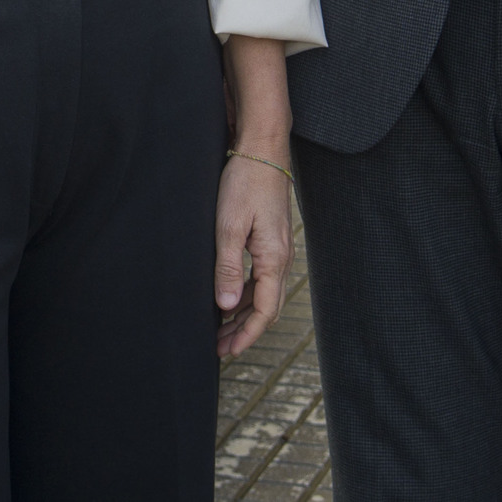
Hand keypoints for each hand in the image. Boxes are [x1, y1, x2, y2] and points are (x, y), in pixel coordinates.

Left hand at [214, 151, 293, 357]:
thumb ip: (227, 268)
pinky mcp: (272, 238)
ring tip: (220, 326)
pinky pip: (262, 276)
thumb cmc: (245, 184)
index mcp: (273, 259)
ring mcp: (279, 248)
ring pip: (263, 293)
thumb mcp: (229, 227)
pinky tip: (229, 295)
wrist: (263, 150)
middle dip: (244, 330)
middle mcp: (282, 258)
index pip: (264, 311)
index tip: (228, 351)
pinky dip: (246, 292)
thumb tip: (225, 306)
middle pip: (266, 307)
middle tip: (220, 347)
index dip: (247, 335)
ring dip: (243, 312)